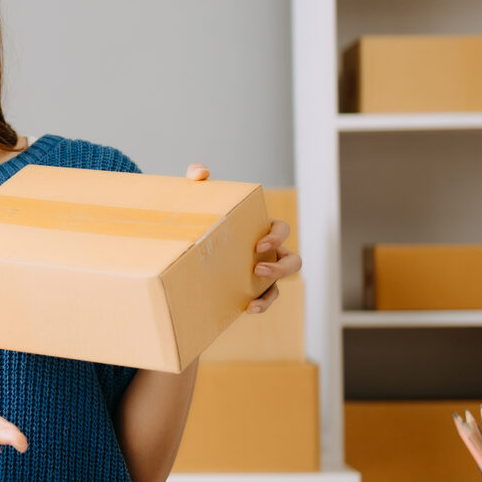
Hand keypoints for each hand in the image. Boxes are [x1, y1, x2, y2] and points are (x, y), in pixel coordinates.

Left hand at [184, 162, 303, 314]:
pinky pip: (265, 298)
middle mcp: (269, 251)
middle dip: (281, 267)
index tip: (259, 245)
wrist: (189, 236)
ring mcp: (263, 271)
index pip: (281, 230)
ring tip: (254, 301)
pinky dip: (261, 304)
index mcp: (262, 228)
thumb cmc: (202, 212)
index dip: (276, 237)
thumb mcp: (199, 194)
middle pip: (293, 261)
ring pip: (282, 284)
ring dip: (272, 292)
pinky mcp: (251, 286)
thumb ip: (197, 177)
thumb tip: (201, 173)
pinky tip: (247, 309)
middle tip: (258, 269)